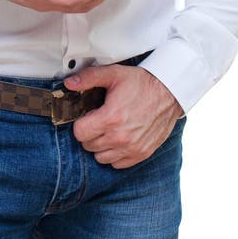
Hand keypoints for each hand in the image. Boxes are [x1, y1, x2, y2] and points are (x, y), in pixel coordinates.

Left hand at [64, 64, 183, 168]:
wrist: (169, 92)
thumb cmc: (141, 83)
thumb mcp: (114, 74)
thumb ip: (89, 78)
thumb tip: (69, 84)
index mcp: (110, 118)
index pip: (79, 133)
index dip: (82, 122)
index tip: (90, 115)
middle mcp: (120, 138)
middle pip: (88, 146)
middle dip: (90, 133)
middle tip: (100, 120)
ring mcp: (131, 148)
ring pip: (101, 157)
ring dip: (101, 145)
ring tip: (110, 129)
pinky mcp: (141, 154)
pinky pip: (117, 164)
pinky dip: (115, 154)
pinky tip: (120, 138)